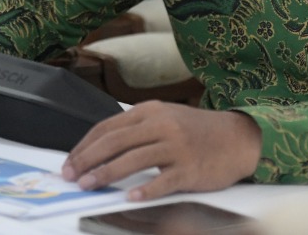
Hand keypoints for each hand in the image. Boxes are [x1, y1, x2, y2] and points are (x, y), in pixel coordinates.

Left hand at [61, 101, 261, 200]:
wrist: (237, 137)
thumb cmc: (196, 131)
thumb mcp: (164, 118)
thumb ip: (135, 129)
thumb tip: (99, 149)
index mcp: (149, 110)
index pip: (107, 127)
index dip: (85, 145)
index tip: (70, 161)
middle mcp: (161, 124)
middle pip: (115, 141)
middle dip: (88, 159)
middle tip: (72, 175)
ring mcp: (176, 146)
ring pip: (134, 159)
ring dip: (107, 173)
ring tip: (89, 185)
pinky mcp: (190, 168)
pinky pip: (163, 181)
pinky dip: (145, 189)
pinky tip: (130, 197)